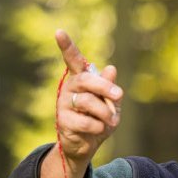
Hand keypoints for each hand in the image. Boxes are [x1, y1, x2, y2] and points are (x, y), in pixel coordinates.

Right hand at [41, 30, 123, 177]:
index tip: (59, 32)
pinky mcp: (63, 121)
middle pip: (85, 80)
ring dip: (104, 112)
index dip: (66, 46)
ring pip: (87, 102)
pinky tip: (98, 129)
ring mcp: (64, 104)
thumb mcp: (111, 104)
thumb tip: (111, 68)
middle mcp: (70, 88)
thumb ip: (110, 88)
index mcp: (81, 80)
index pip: (72, 60)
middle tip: (119, 95)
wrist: (88, 145)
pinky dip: (98, 126)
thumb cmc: (100, 119)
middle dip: (104, 87)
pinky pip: (85, 122)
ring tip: (110, 120)